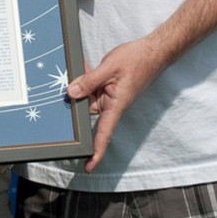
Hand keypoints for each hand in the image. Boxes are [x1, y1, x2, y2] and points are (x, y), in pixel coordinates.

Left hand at [66, 35, 166, 172]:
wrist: (153, 51)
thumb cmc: (137, 61)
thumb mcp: (109, 69)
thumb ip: (89, 80)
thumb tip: (71, 92)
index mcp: (116, 106)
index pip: (104, 134)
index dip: (96, 152)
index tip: (87, 166)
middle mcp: (112, 104)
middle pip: (88, 109)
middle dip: (76, 100)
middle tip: (63, 86)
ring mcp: (111, 95)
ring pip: (87, 95)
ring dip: (80, 83)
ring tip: (77, 67)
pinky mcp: (109, 86)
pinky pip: (92, 86)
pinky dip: (86, 77)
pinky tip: (83, 65)